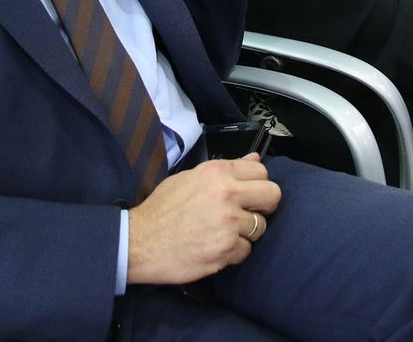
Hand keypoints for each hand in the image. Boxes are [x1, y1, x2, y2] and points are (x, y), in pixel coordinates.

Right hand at [126, 154, 281, 285]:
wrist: (139, 242)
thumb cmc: (162, 209)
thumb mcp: (190, 178)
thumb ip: (226, 169)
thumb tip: (255, 160)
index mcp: (218, 172)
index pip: (262, 172)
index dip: (257, 185)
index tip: (249, 195)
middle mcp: (227, 194)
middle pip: (273, 196)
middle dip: (265, 206)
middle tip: (250, 214)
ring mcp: (229, 223)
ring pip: (261, 227)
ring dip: (246, 233)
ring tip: (223, 233)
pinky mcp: (226, 249)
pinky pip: (246, 251)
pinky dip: (233, 252)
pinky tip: (214, 248)